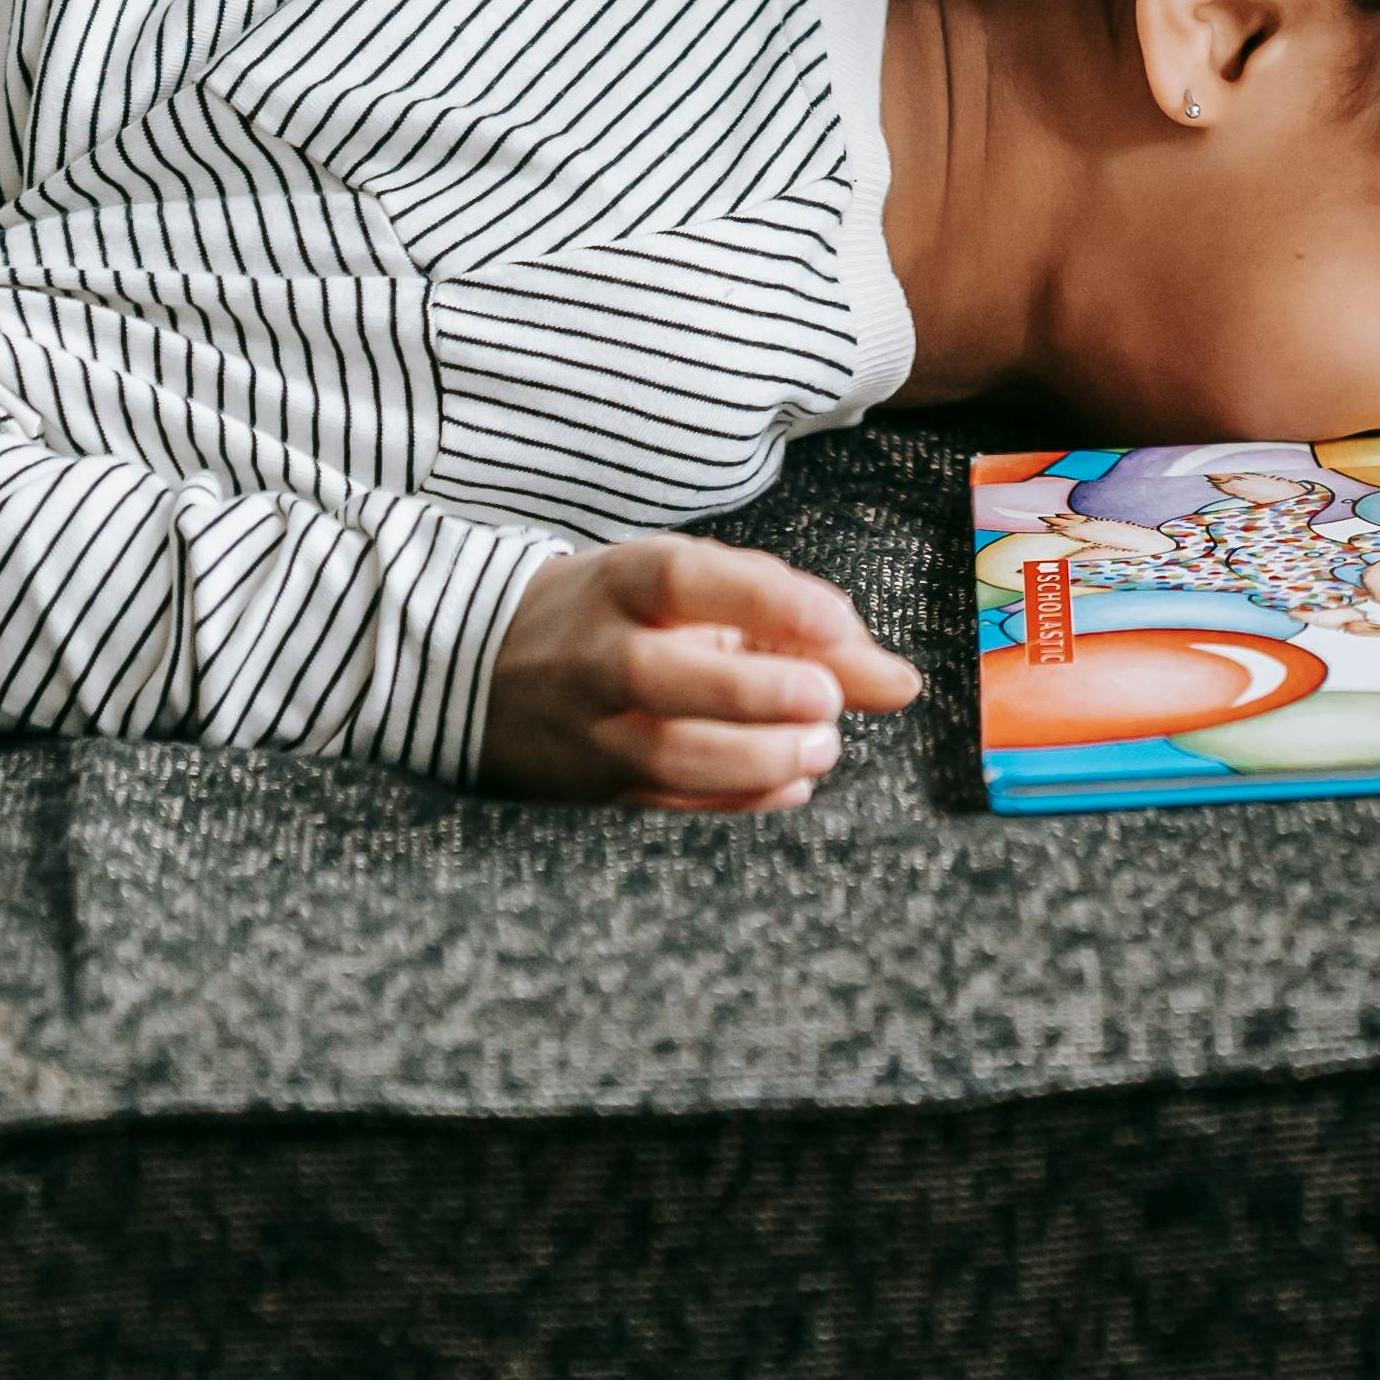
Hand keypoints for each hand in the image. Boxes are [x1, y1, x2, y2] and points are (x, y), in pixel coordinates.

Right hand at [484, 536, 922, 811]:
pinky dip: (736, 798)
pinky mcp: (589, 785)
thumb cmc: (622, 615)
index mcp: (622, 581)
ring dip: (753, 758)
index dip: (765, 597)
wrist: (478, 666)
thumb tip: (901, 684)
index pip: (684, 577)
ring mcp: (585, 727)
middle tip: (826, 701)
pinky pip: (663, 801)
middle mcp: (594, 653)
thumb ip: (800, 626)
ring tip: (820, 748)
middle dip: (754, 693)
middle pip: (659, 676)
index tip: (837, 623)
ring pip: (661, 753)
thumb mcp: (697, 593)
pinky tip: (789, 783)